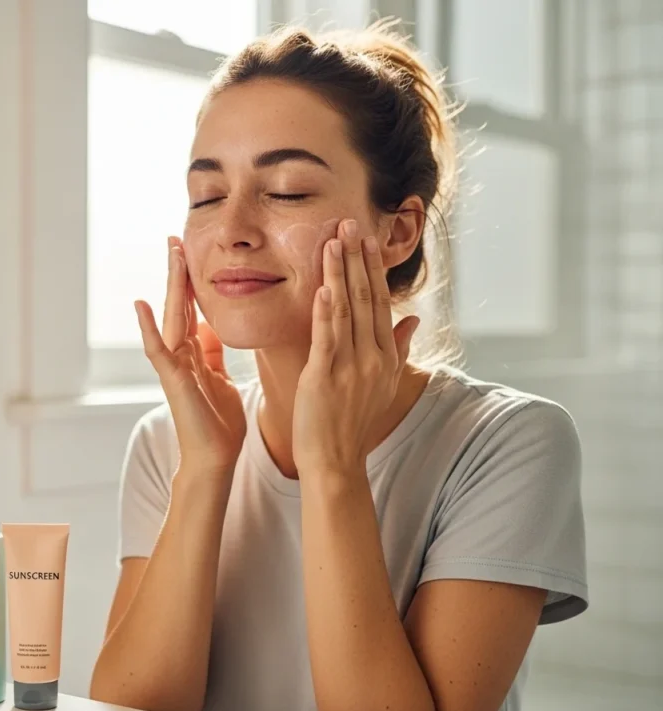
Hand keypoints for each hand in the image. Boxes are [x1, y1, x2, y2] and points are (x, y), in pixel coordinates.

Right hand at [135, 237, 246, 475]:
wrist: (215, 458)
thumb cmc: (219, 424)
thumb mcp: (221, 377)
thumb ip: (213, 352)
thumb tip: (211, 327)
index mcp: (195, 352)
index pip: (193, 308)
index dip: (193, 281)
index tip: (193, 252)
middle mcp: (181, 353)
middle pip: (180, 305)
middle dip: (179, 272)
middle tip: (176, 238)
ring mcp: (174, 365)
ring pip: (171, 317)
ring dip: (171, 285)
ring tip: (171, 253)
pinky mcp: (171, 379)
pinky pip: (157, 348)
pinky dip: (147, 327)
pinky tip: (141, 304)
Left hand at [292, 220, 419, 478]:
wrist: (337, 461)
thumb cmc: (354, 422)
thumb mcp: (384, 383)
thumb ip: (398, 349)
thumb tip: (414, 319)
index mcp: (385, 356)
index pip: (380, 303)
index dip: (373, 269)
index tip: (367, 239)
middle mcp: (373, 358)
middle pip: (366, 298)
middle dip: (358, 259)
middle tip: (350, 223)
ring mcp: (351, 367)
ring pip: (347, 311)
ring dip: (340, 273)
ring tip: (334, 240)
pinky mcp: (325, 377)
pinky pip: (327, 338)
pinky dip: (326, 311)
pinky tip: (323, 286)